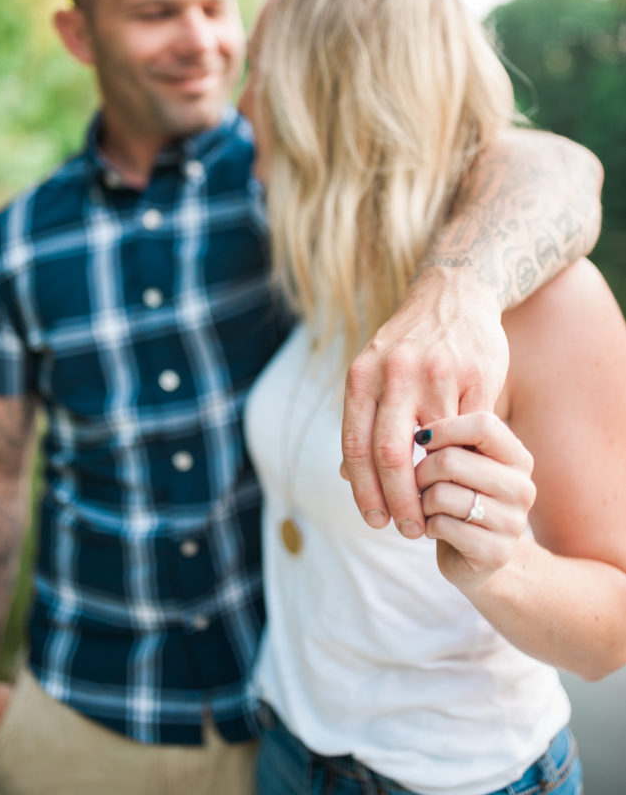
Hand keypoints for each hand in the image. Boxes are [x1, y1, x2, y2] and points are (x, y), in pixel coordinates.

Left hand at [341, 267, 508, 537]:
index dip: (363, 491)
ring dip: (433, 487)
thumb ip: (364, 420)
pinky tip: (460, 480)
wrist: (454, 294)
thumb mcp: (374, 372)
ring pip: (433, 449)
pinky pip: (468, 431)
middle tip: (406, 528)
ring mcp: (437, 374)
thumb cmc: (410, 345)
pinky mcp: (476, 376)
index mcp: (362, 375)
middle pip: (391, 455)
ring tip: (433, 510)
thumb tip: (347, 476)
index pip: (356, 447)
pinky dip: (462, 461)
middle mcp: (395, 373)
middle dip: (398, 500)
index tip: (374, 521)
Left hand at [415, 412, 535, 592]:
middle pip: (451, 460)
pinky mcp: (496, 553)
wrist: (478, 557)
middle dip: (421, 471)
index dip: (444, 427)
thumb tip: (423, 426)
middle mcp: (522, 488)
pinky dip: (428, 526)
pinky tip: (436, 528)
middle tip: (418, 481)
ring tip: (428, 505)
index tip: (423, 438)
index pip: (483, 425)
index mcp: (518, 458)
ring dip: (423, 501)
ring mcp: (513, 523)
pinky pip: (441, 525)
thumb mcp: (466, 462)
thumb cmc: (464, 497)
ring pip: (441, 494)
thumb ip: (456, 440)